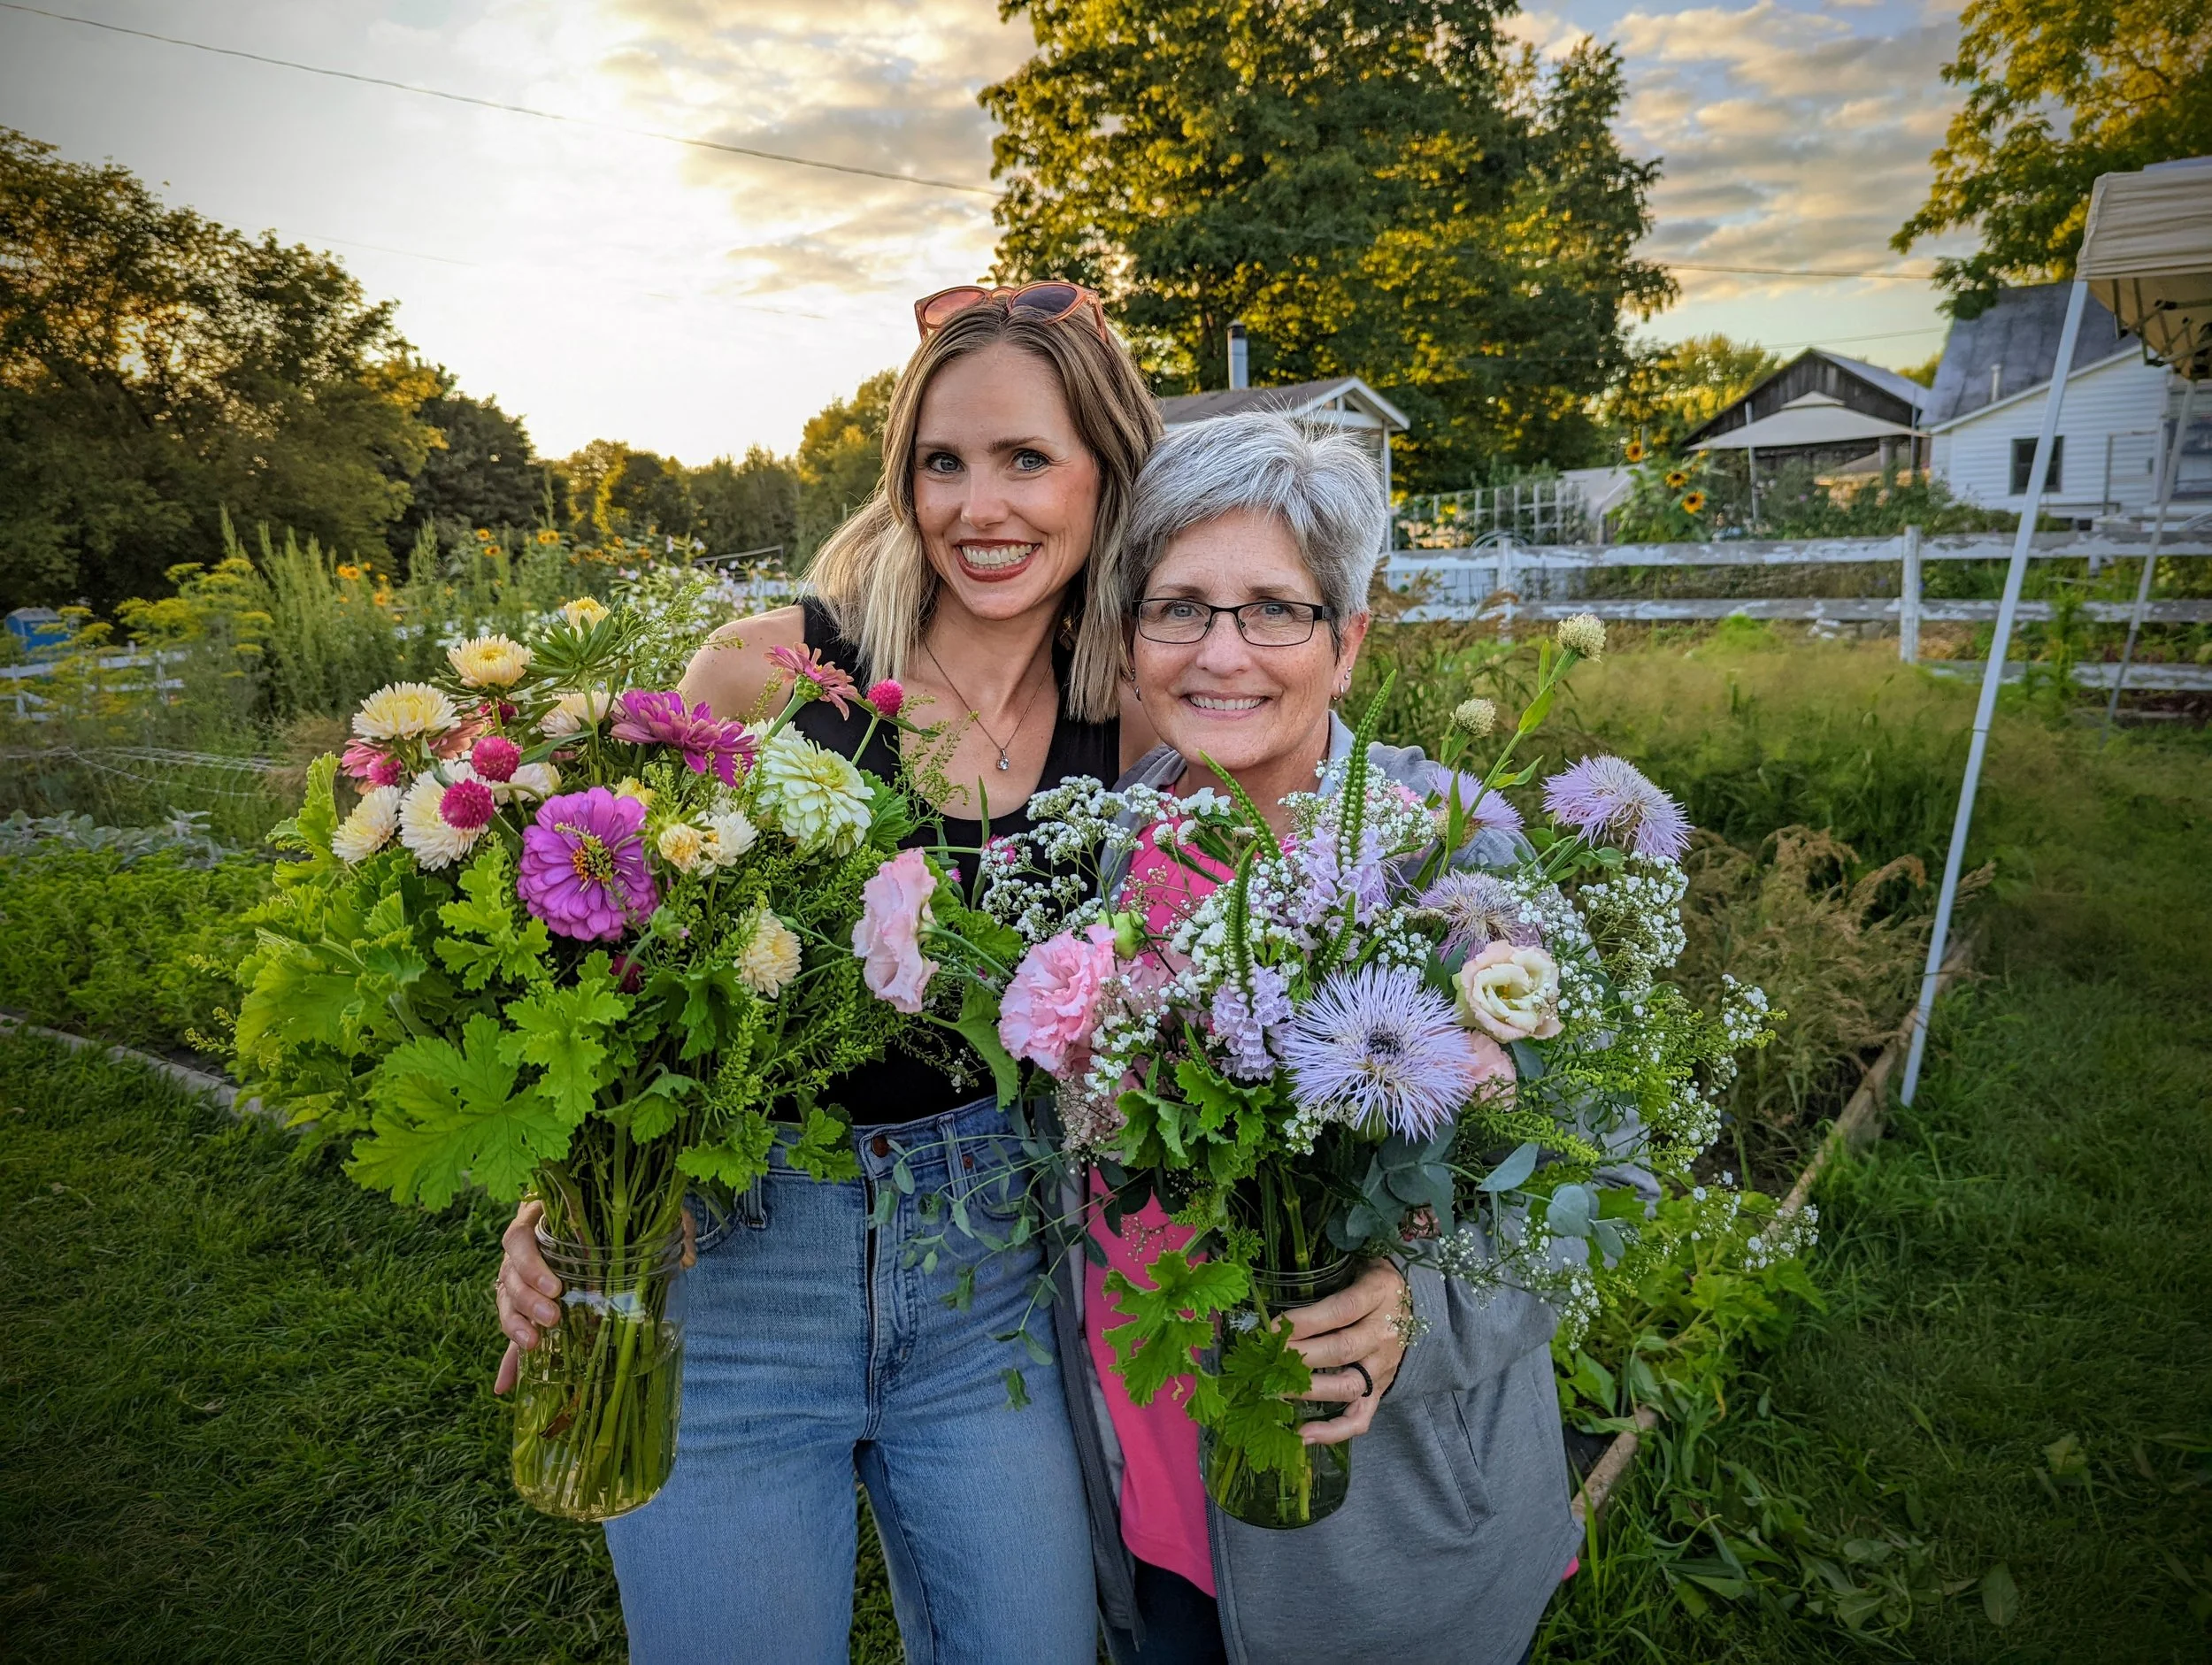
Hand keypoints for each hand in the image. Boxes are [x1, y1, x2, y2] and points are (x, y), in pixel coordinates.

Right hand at [493, 1200, 695, 1394]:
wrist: (609, 1211)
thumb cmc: (622, 1207)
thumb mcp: (647, 1208)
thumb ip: (671, 1223)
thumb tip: (686, 1258)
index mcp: (542, 1217)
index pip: (519, 1237)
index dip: (531, 1264)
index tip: (556, 1287)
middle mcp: (526, 1247)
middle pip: (509, 1273)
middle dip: (526, 1300)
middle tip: (552, 1318)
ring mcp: (524, 1275)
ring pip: (507, 1300)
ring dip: (515, 1325)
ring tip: (535, 1345)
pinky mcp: (529, 1302)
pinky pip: (514, 1327)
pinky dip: (509, 1360)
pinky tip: (506, 1386)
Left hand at [1285, 1261, 1409, 1445]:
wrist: (1417, 1300)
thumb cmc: (1373, 1280)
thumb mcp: (1359, 1265)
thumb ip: (1328, 1279)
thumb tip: (1282, 1299)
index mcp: (1379, 1294)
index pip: (1342, 1310)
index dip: (1306, 1320)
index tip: (1272, 1327)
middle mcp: (1384, 1333)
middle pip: (1341, 1349)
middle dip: (1299, 1355)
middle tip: (1267, 1357)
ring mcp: (1383, 1366)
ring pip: (1348, 1385)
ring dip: (1309, 1389)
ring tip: (1275, 1388)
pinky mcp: (1380, 1389)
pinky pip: (1361, 1417)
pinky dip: (1334, 1430)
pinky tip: (1304, 1434)